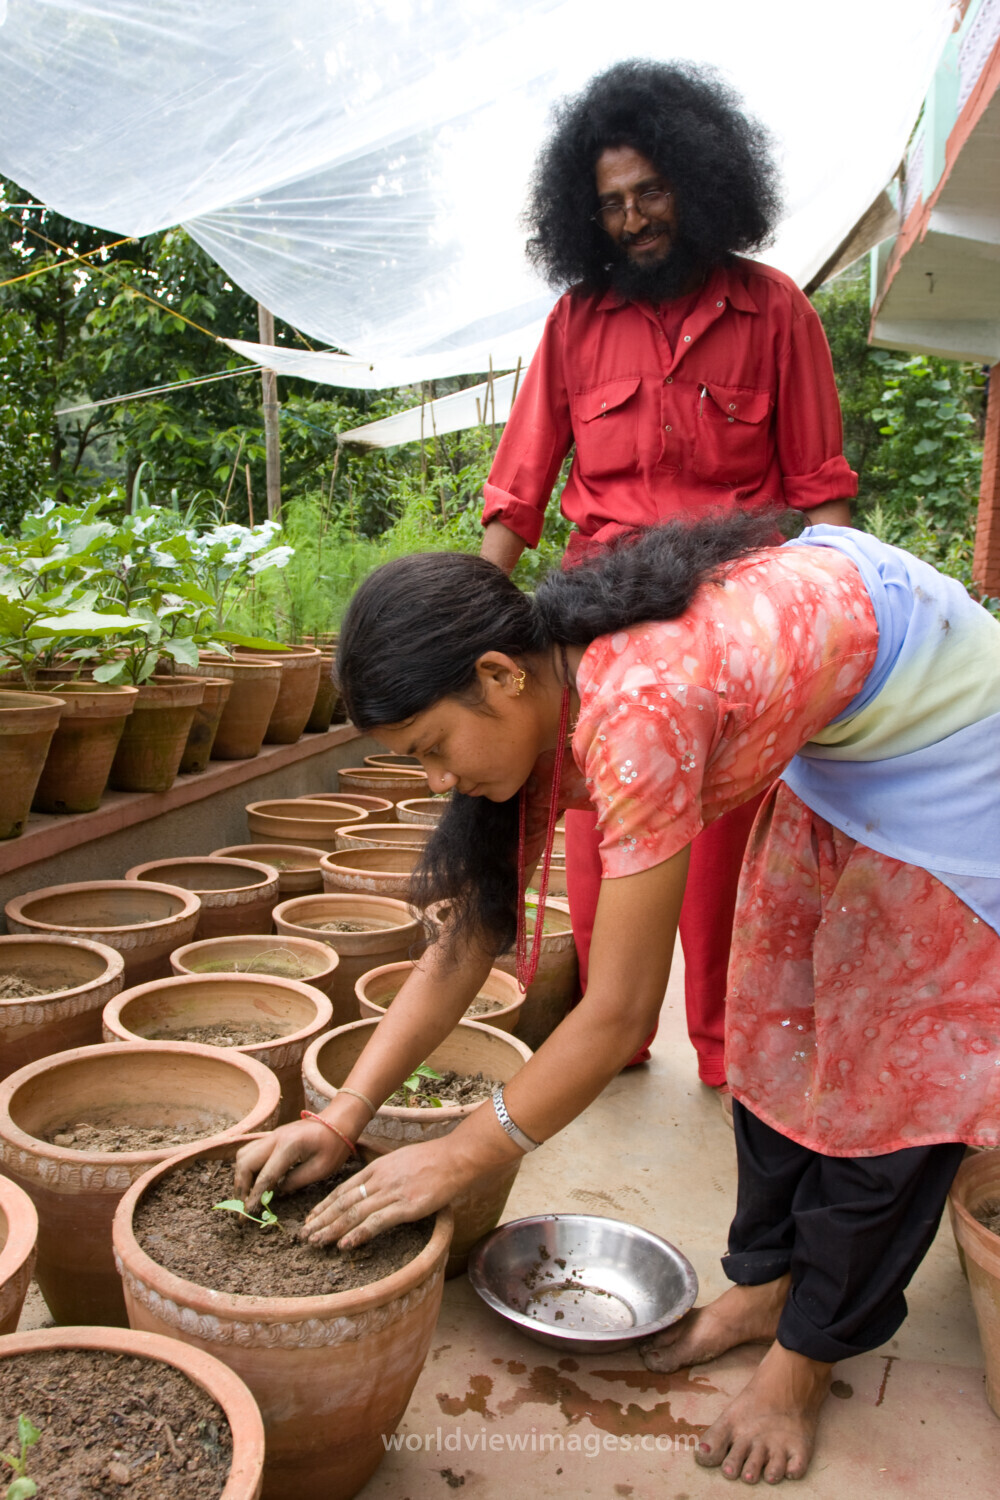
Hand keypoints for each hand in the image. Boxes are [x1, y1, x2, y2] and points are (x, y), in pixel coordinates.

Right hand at [233, 1120, 348, 1210]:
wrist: (339, 1120)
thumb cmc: (334, 1145)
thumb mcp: (321, 1169)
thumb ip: (295, 1181)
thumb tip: (275, 1193)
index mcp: (289, 1146)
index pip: (265, 1176)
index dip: (254, 1197)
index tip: (247, 1213)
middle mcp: (275, 1138)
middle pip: (245, 1162)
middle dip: (241, 1186)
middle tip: (244, 1206)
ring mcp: (272, 1135)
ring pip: (244, 1154)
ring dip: (241, 1176)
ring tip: (246, 1195)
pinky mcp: (273, 1136)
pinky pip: (251, 1150)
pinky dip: (247, 1167)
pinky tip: (253, 1180)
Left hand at [301, 1137, 468, 1249]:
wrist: (455, 1158)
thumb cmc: (431, 1160)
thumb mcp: (399, 1159)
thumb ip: (382, 1172)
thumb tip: (368, 1184)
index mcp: (376, 1168)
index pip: (342, 1189)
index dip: (324, 1205)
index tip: (310, 1218)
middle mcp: (379, 1180)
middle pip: (343, 1202)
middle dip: (322, 1220)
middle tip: (305, 1236)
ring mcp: (392, 1193)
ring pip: (355, 1213)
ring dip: (333, 1229)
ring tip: (317, 1242)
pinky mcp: (407, 1206)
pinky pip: (377, 1222)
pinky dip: (359, 1233)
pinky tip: (345, 1244)